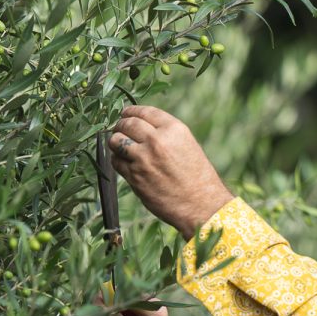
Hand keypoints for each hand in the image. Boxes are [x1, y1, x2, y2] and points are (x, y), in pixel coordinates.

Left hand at [108, 105, 233, 238]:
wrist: (201, 204)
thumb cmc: (197, 176)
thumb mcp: (187, 144)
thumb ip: (165, 133)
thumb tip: (141, 127)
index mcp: (174, 129)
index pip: (145, 111)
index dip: (131, 111)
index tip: (126, 113)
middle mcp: (157, 141)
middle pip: (128, 124)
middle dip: (121, 125)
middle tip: (119, 128)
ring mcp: (143, 159)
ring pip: (116, 141)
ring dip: (115, 141)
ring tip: (119, 145)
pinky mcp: (134, 177)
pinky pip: (116, 162)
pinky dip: (117, 160)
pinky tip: (124, 162)